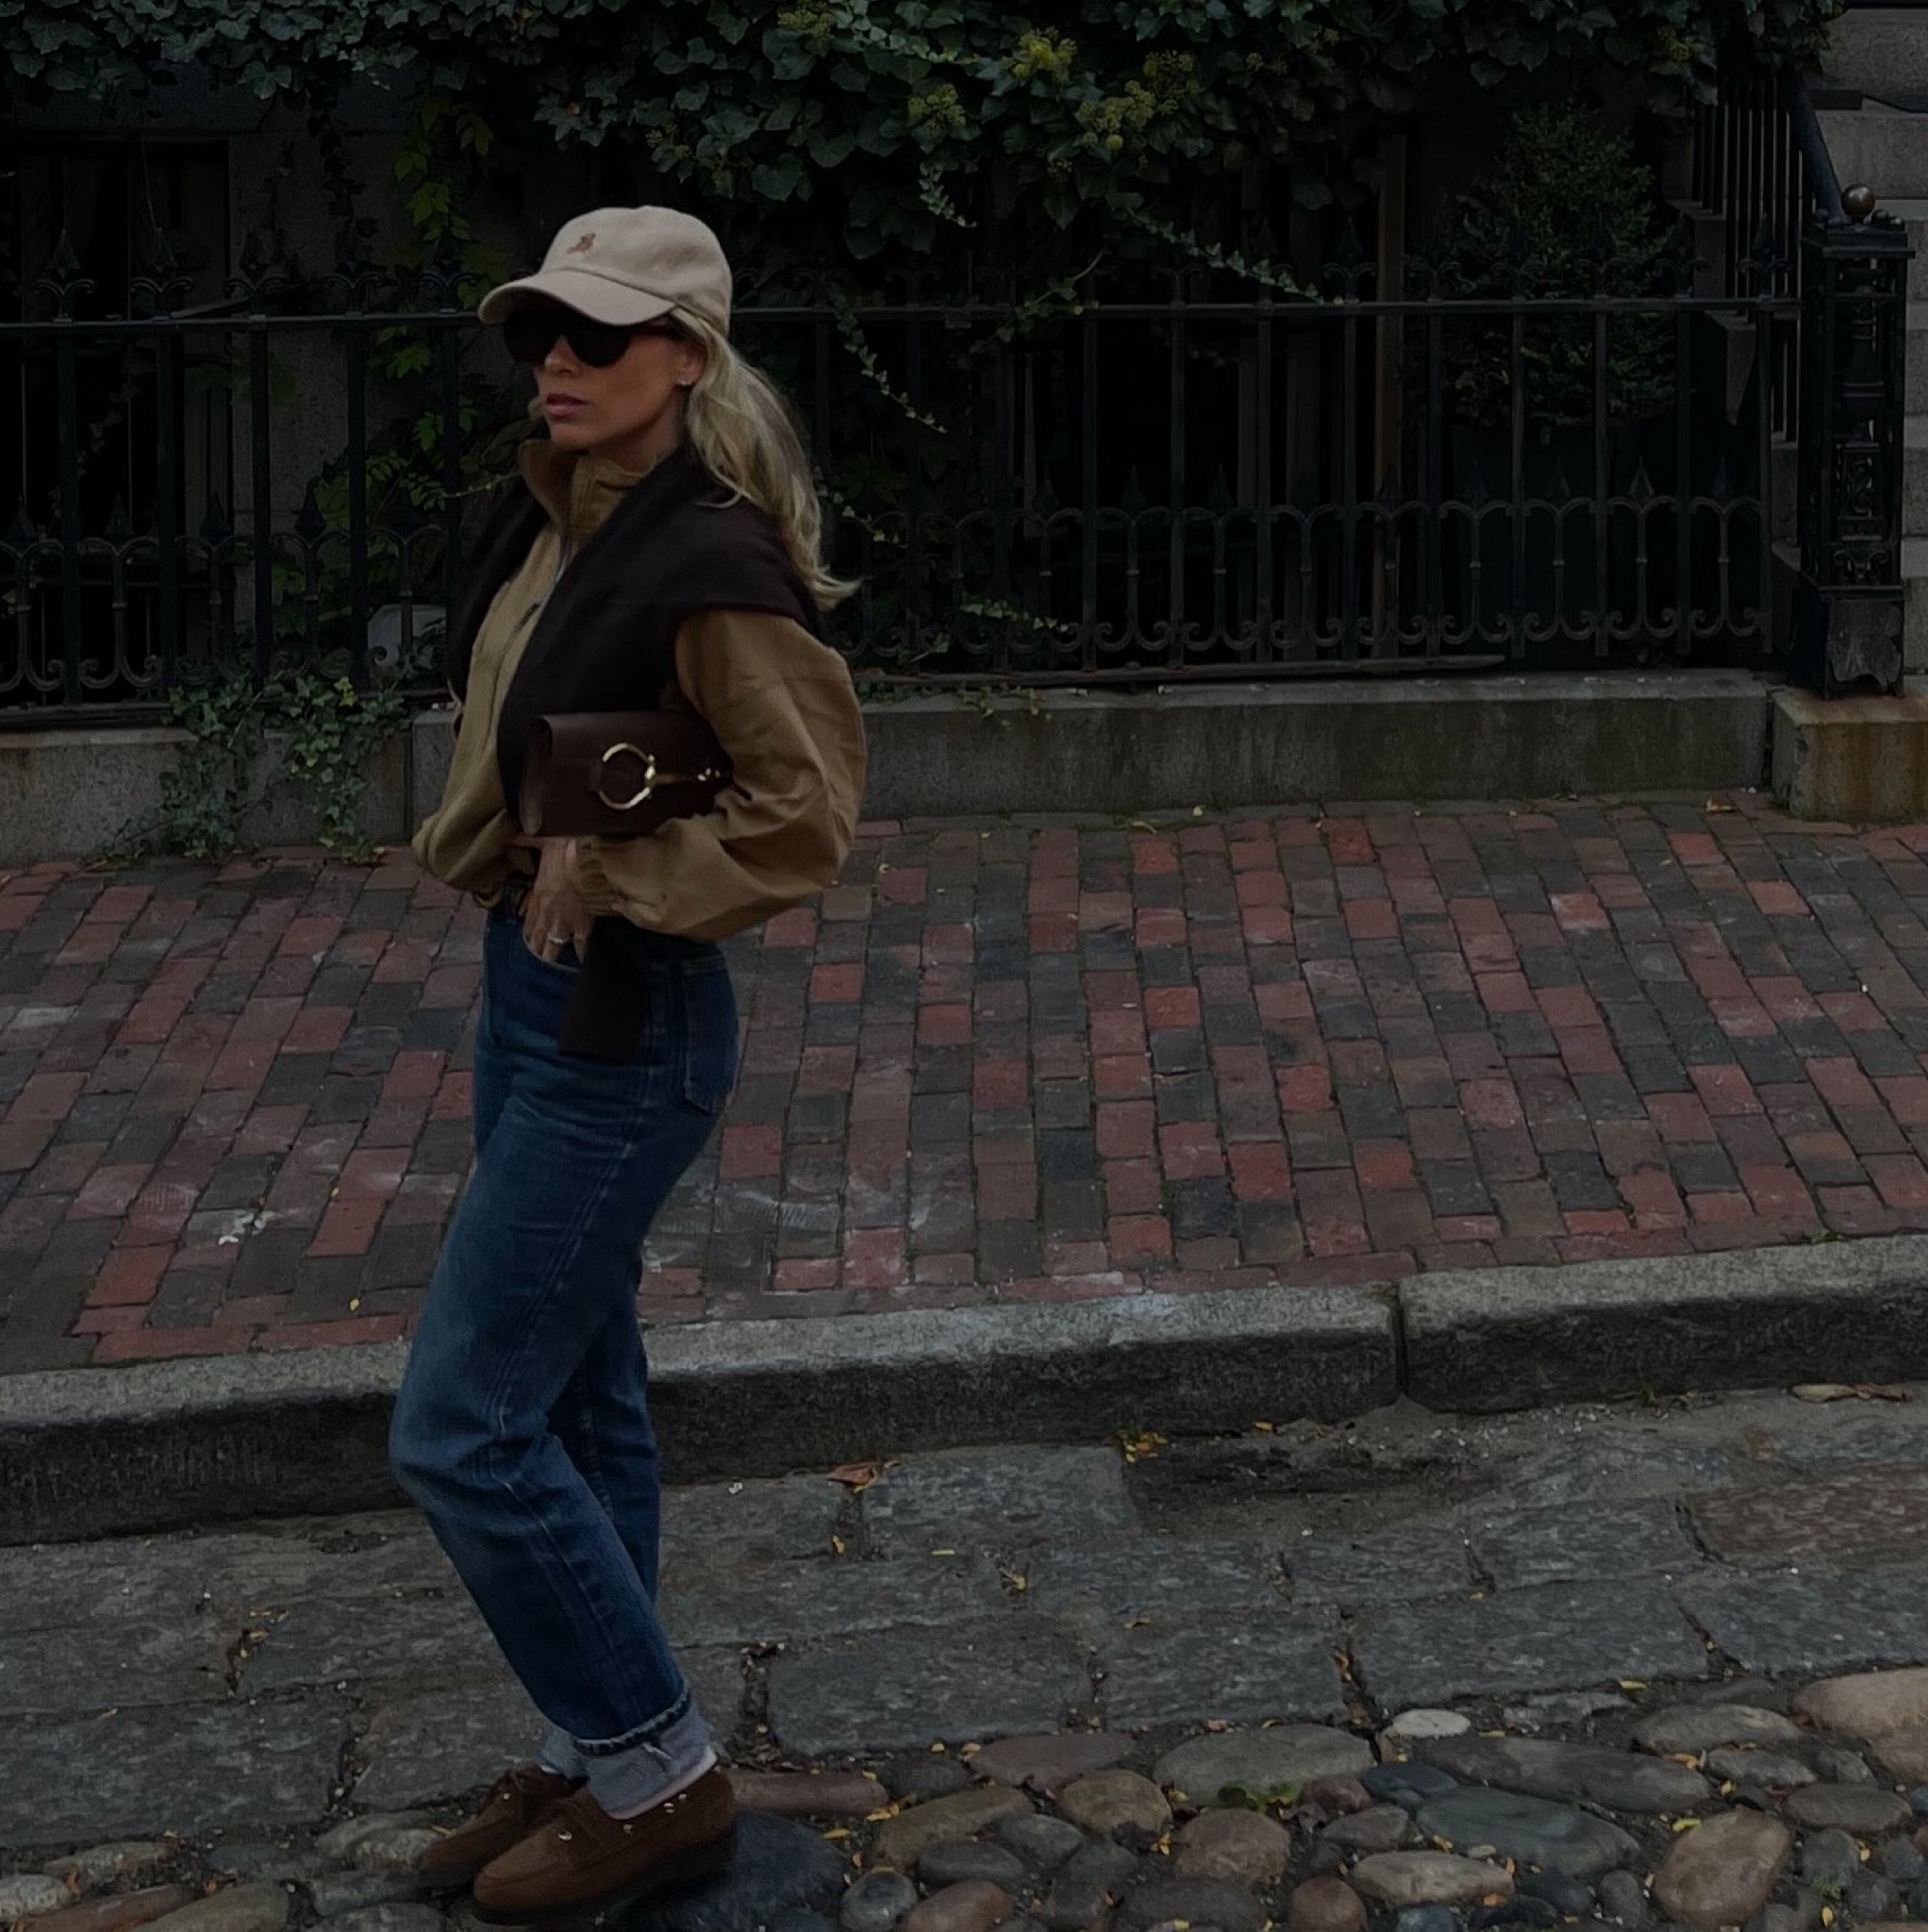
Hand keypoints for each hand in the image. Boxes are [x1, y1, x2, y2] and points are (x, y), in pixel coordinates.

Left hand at [522, 838, 591, 962]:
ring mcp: (563, 923)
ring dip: (552, 953)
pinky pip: (580, 945)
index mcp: (538, 895)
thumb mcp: (543, 843)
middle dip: (538, 946)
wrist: (585, 863)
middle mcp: (547, 913)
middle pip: (539, 936)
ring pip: (554, 944)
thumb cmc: (565, 852)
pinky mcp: (581, 927)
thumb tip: (510, 835)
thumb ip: (526, 840)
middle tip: (538, 954)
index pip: (530, 917)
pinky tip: (580, 960)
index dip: (529, 929)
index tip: (528, 937)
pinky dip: (580, 953)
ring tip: (552, 960)